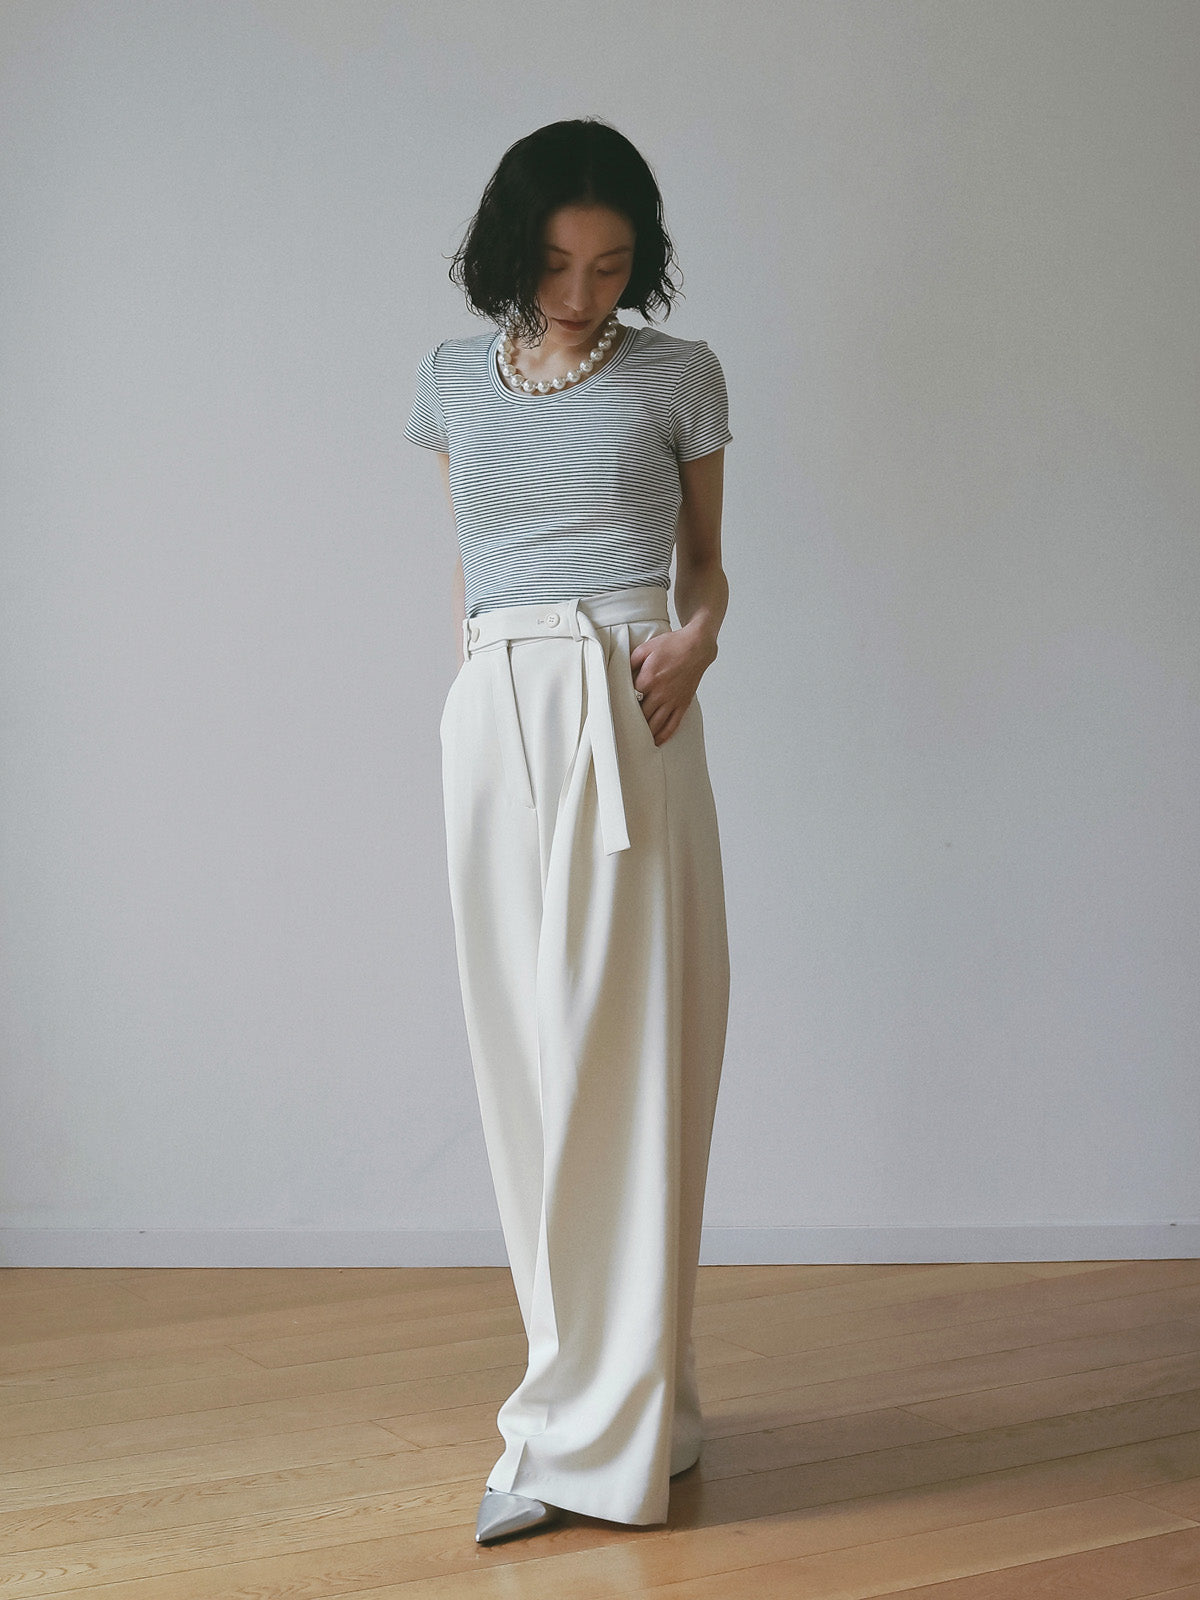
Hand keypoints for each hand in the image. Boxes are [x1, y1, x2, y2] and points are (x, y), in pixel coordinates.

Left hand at [629, 622, 717, 745]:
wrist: (696, 646)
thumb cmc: (673, 645)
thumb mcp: (645, 648)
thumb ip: (631, 661)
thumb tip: (621, 672)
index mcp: (647, 679)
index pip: (629, 699)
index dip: (621, 706)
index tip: (614, 712)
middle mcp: (660, 693)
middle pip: (641, 715)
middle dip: (632, 724)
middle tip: (622, 732)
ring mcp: (672, 700)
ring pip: (656, 724)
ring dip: (646, 734)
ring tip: (637, 742)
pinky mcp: (683, 703)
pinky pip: (673, 724)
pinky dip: (664, 735)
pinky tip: (658, 741)